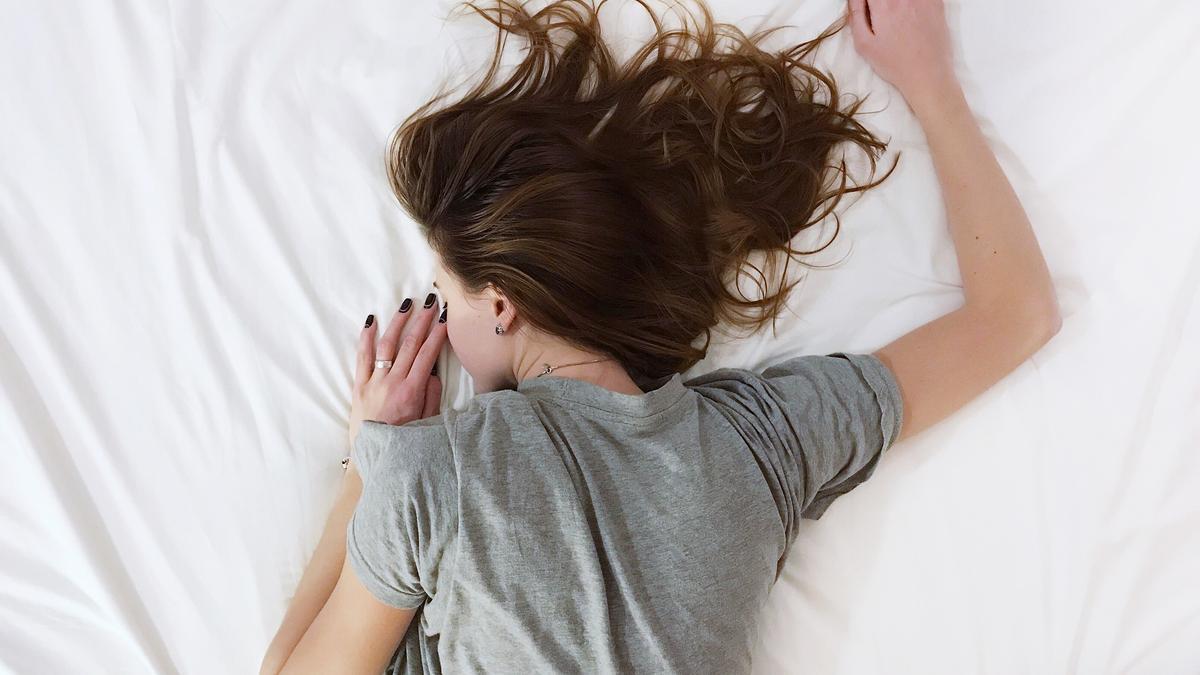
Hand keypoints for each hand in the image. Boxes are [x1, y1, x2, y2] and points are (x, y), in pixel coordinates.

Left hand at [349, 294, 446, 448]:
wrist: (373, 456)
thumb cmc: (404, 442)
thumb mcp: (427, 422)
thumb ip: (432, 396)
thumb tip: (434, 372)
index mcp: (412, 391)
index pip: (428, 354)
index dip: (437, 333)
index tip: (445, 317)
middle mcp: (392, 382)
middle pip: (410, 344)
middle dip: (422, 320)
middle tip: (430, 302)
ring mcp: (374, 382)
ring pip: (387, 345)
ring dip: (398, 323)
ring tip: (406, 305)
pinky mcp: (359, 386)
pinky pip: (362, 357)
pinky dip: (366, 338)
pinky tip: (371, 322)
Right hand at [847, 0, 958, 110]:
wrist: (928, 75)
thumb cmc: (894, 64)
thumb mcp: (864, 44)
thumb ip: (855, 15)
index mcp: (884, 4)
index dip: (866, 1)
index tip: (867, 8)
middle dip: (880, 3)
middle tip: (879, 14)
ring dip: (895, 4)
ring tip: (895, 18)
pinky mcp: (937, 3)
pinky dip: (913, 2)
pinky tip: (910, 14)